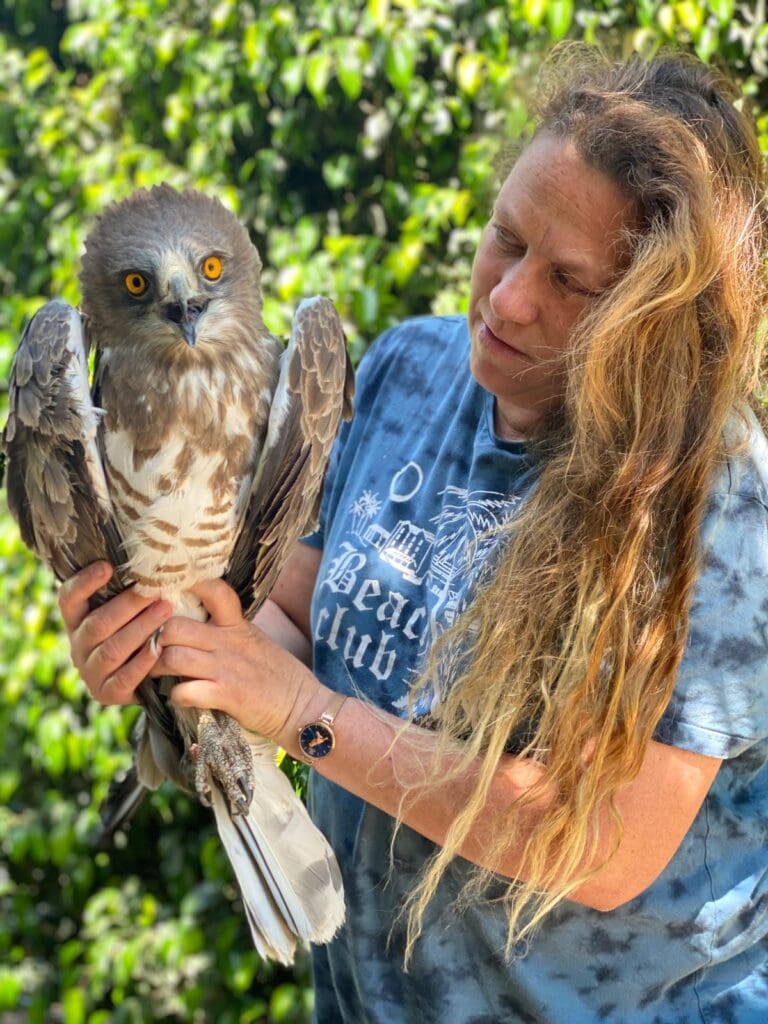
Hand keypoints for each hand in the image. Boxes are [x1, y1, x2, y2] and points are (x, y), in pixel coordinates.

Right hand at [58, 562, 171, 704]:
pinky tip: (159, 648)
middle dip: (128, 605)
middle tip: (155, 591)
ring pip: (113, 649)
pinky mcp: (106, 693)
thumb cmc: (140, 630)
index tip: (106, 567)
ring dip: (140, 628)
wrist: (149, 679)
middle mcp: (78, 645)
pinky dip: (143, 663)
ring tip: (166, 611)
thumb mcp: (128, 610)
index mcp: (77, 621)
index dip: (84, 583)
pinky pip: (124, 678)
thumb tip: (150, 555)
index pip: (68, 599)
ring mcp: (91, 671)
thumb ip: (128, 589)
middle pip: (98, 623)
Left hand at [150, 579, 322, 742]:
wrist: (302, 706)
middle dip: (153, 637)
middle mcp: (229, 641)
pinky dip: (175, 696)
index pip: (214, 591)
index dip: (189, 586)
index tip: (167, 591)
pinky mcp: (227, 695)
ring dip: (155, 668)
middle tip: (146, 648)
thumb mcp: (254, 640)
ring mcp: (226, 668)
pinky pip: (186, 691)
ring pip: (173, 657)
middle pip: (175, 626)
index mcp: (236, 625)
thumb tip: (197, 619)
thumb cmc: (278, 674)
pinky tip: (176, 697)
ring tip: (153, 675)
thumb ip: (228, 628)